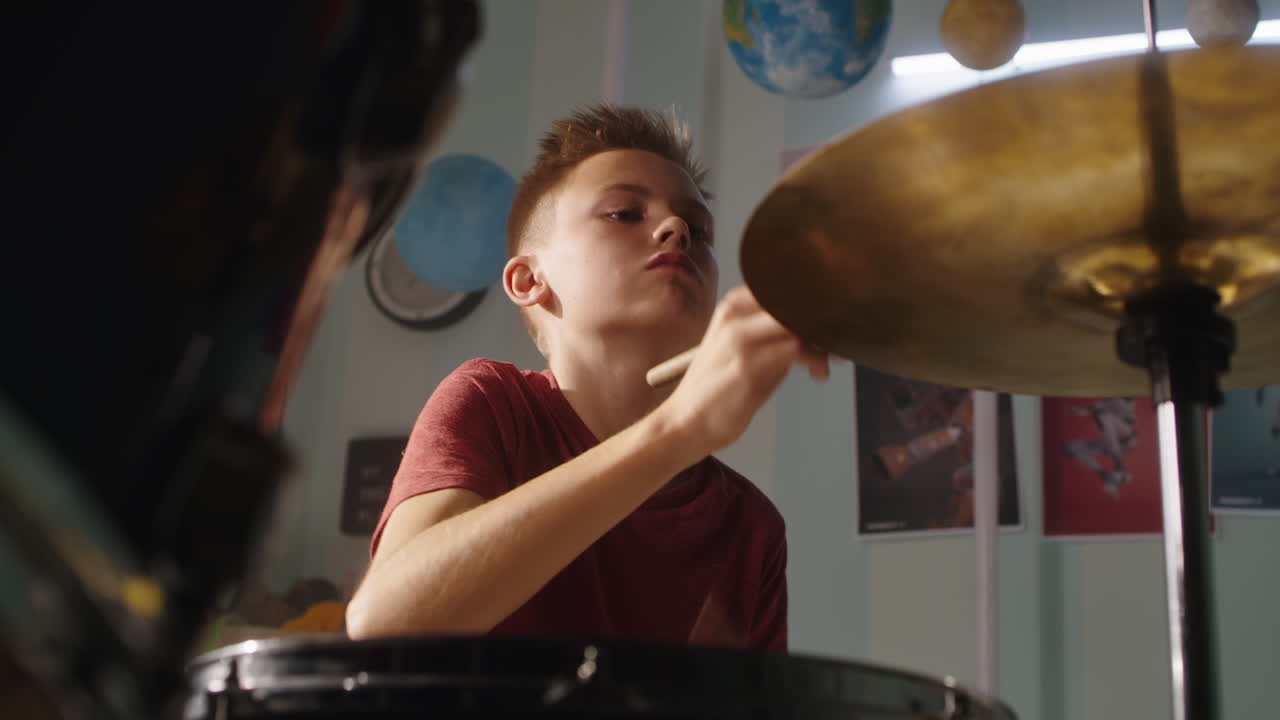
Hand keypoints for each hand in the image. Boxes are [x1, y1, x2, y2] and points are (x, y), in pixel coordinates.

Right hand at [656, 286, 828, 454]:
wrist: (687, 421)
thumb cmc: (721, 388)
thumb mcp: (749, 349)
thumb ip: (779, 333)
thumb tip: (821, 326)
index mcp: (734, 306)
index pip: (785, 286)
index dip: (817, 300)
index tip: (835, 318)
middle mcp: (734, 315)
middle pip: (795, 300)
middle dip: (824, 319)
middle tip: (839, 341)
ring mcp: (739, 338)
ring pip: (799, 322)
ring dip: (823, 342)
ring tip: (825, 365)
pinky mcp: (747, 365)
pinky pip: (796, 348)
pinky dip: (815, 359)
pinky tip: (818, 373)